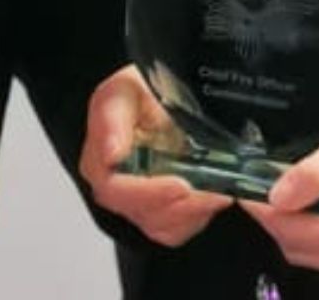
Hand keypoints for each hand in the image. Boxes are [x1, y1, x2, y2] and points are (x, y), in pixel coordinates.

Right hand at [77, 64, 231, 247]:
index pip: (114, 189)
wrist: (160, 100)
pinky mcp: (158, 214)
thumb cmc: (138, 94)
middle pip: (141, 212)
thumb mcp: (124, 90)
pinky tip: (212, 196)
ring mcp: (136, 203)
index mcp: (98, 157)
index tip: (181, 185)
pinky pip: (177, 228)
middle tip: (213, 193)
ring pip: (162, 225)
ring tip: (220, 192)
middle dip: (180, 205)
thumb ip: (112, 118)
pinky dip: (197, 215)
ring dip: (194, 211)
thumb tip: (110, 153)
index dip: (147, 193)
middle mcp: (112, 187)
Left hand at [239, 105, 318, 279]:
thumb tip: (275, 194)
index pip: (299, 233)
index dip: (266, 210)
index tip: (243, 186)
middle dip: (274, 218)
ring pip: (311, 253)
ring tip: (277, 188)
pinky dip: (310, 229)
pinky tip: (305, 202)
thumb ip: (316, 170)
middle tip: (255, 182)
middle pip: (301, 248)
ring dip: (290, 225)